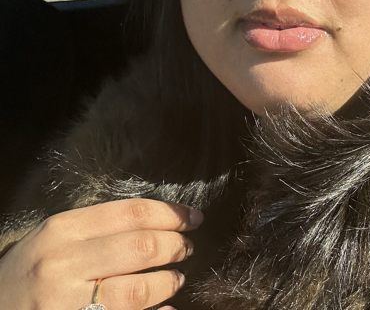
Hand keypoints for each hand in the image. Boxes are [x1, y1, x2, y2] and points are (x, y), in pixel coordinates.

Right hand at [0, 198, 202, 309]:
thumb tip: (160, 222)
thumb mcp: (57, 237)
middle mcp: (64, 264)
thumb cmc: (33, 269)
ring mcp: (67, 304)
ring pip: (139, 291)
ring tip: (176, 277)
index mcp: (63, 230)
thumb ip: (101, 227)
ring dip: (169, 282)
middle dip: (175, 246)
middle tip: (187, 247)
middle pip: (141, 247)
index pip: (132, 213)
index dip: (171, 213)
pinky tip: (166, 309)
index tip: (193, 217)